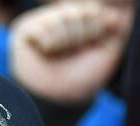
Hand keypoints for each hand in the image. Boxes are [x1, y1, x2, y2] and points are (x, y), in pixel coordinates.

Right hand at [8, 1, 133, 105]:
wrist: (58, 102)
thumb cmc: (82, 81)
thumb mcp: (107, 51)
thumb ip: (116, 26)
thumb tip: (115, 11)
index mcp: (79, 25)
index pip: (93, 10)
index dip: (96, 29)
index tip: (91, 47)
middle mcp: (61, 23)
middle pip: (80, 11)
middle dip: (82, 34)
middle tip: (73, 53)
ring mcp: (41, 25)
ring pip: (62, 17)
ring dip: (64, 41)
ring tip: (57, 56)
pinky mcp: (23, 31)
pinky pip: (43, 26)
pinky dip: (48, 43)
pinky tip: (44, 54)